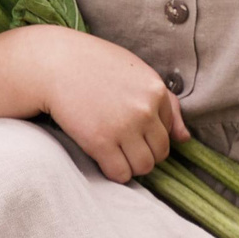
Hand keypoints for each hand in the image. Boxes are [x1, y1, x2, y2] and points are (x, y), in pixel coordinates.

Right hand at [0, 25, 189, 182]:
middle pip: (160, 153)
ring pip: (143, 167)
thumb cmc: (93, 65)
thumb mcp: (135, 72)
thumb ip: (165, 103)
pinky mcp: (100, 142)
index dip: (152, 136)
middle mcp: (144, 110)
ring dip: (131, 166)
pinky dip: (114, 172)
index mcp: (156, 90)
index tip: (134, 132)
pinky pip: (120, 173)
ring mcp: (123, 127)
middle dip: (144, 154)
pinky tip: (102, 158)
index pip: (170, 132)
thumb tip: (185, 138)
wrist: (53, 64)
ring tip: (114, 153)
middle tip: (123, 146)